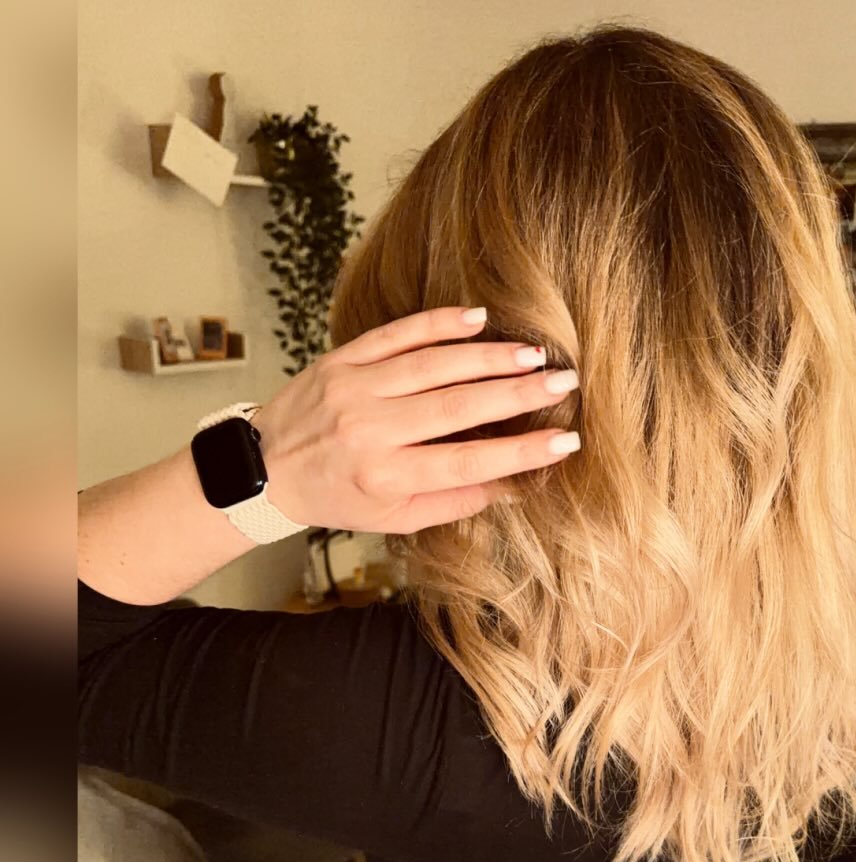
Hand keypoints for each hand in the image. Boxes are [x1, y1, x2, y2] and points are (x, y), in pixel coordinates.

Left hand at [252, 307, 580, 532]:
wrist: (262, 468)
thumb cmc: (337, 497)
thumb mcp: (393, 518)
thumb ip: (452, 503)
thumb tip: (511, 487)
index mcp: (387, 476)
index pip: (468, 463)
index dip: (521, 452)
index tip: (565, 441)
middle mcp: (372, 430)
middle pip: (459, 407)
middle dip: (518, 394)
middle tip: (563, 382)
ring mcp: (356, 388)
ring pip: (434, 365)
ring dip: (489, 357)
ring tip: (533, 354)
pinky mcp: (343, 359)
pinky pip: (397, 334)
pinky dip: (439, 323)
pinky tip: (479, 319)